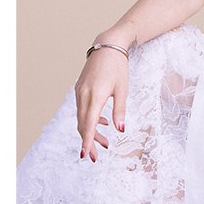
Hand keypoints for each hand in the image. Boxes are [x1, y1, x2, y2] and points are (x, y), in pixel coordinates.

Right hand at [73, 33, 130, 162]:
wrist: (108, 46)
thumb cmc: (118, 67)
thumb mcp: (123, 89)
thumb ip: (120, 110)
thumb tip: (120, 130)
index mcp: (95, 95)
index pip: (88, 123)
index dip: (87, 140)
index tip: (85, 154)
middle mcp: (83, 94)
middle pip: (82, 124)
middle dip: (89, 141)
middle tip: (96, 156)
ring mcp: (79, 91)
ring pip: (81, 117)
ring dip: (91, 131)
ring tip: (105, 143)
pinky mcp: (80, 88)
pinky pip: (82, 108)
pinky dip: (90, 119)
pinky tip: (102, 123)